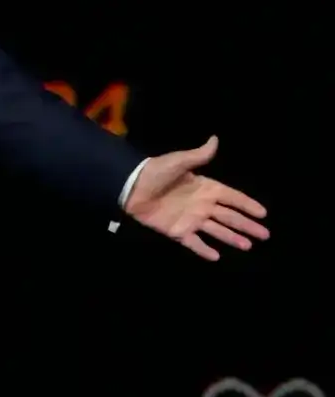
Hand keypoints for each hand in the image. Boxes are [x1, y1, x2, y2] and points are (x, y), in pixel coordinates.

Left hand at [124, 135, 268, 259]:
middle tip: (265, 235)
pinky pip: (194, 242)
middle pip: (229, 216)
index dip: (247, 204)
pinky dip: (204, 250)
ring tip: (249, 246)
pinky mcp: (177, 231)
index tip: (263, 213)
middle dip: (247, 225)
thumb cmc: (155, 172)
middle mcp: (202, 205)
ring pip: (217, 230)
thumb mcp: (178, 161)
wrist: (131, 187)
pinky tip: (217, 257)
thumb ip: (198, 155)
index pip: (231, 197)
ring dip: (232, 238)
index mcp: (205, 188)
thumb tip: (214, 138)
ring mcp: (190, 219)